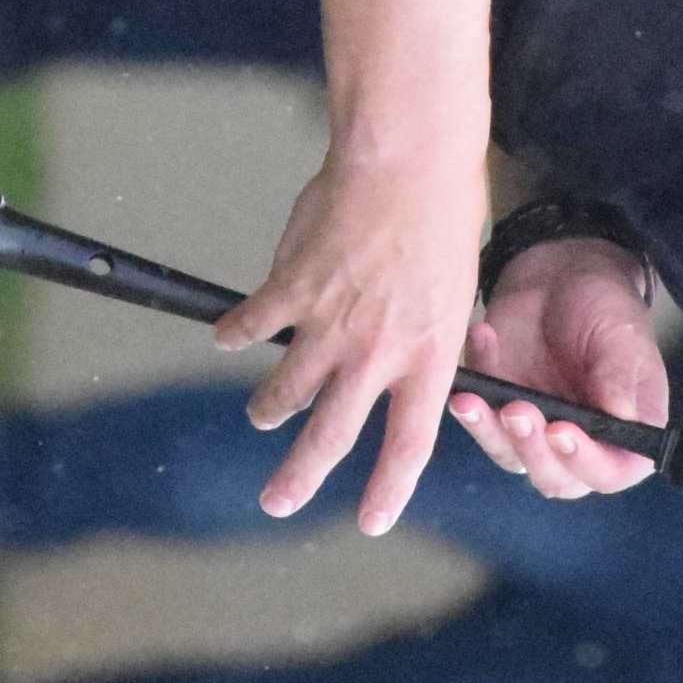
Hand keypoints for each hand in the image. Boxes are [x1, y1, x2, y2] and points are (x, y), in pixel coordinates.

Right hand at [225, 142, 498, 532]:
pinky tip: (227, 337)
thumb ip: (424, 337)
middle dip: (299, 478)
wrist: (407, 161)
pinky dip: (236, 334)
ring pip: (285, 389)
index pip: (409, 445)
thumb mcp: (454, 291)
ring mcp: (330, 324)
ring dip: (269, 407)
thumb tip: (401, 362)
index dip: (388, 489)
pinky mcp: (292, 288)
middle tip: (277, 503)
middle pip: (330, 435)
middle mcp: (376, 353)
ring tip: (263, 415)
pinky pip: (253, 325)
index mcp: (428, 357)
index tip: (370, 520)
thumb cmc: (442, 214)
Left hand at [445, 234, 668, 501]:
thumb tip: (622, 417)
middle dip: (532, 449)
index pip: (610, 472)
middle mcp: (581, 444)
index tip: (562, 431)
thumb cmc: (607, 308)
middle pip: (555, 477)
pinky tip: (483, 337)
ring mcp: (536, 431)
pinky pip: (478, 414)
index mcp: (625, 435)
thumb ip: (620, 377)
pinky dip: (475, 383)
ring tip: (474, 397)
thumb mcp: (622, 335)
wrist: (565, 276)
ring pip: (508, 454)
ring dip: (489, 431)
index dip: (586, 461)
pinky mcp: (497, 410)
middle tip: (516, 409)